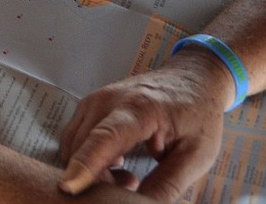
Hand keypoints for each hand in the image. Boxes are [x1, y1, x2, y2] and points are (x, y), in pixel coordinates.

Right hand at [58, 50, 234, 202]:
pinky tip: (115, 162)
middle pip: (83, 149)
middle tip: (133, 185)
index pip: (105, 138)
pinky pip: (74, 139)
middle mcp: (107, 100)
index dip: (85, 164)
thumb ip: (167, 184)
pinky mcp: (88, 106)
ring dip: (91, 169)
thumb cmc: (197, 114)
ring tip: (127, 174)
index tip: (68, 187)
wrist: (191, 80)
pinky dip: (87, 158)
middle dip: (99, 179)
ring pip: (73, 146)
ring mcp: (93, 100)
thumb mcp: (196, 155)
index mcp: (139, 109)